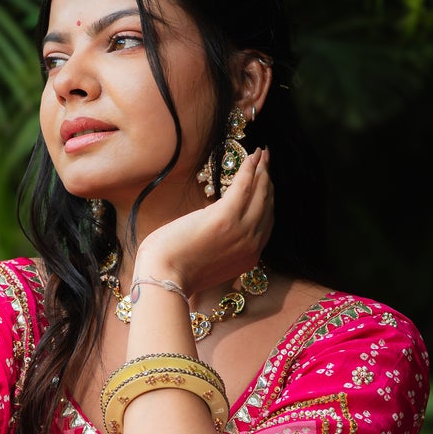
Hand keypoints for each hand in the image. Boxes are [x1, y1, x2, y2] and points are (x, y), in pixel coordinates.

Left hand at [135, 147, 272, 294]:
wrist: (164, 279)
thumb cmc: (177, 271)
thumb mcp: (209, 262)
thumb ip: (223, 248)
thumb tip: (219, 231)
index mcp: (249, 257)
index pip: (266, 223)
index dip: (267, 200)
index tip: (265, 183)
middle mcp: (252, 245)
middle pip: (267, 206)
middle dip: (268, 181)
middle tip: (266, 162)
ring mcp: (242, 231)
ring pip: (260, 194)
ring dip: (262, 170)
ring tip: (262, 155)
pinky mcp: (226, 217)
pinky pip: (244, 186)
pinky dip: (249, 169)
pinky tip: (252, 155)